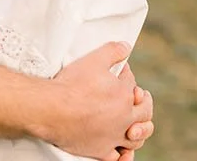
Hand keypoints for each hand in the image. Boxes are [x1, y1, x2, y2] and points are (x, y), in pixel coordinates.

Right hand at [36, 41, 147, 159]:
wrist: (52, 110)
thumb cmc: (71, 85)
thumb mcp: (93, 60)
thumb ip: (112, 52)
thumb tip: (126, 46)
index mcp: (125, 96)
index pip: (132, 83)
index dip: (127, 76)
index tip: (121, 73)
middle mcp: (124, 118)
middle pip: (144, 113)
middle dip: (145, 104)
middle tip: (140, 98)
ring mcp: (113, 136)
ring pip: (136, 139)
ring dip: (139, 131)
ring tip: (135, 127)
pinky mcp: (101, 150)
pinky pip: (117, 157)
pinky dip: (121, 156)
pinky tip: (121, 153)